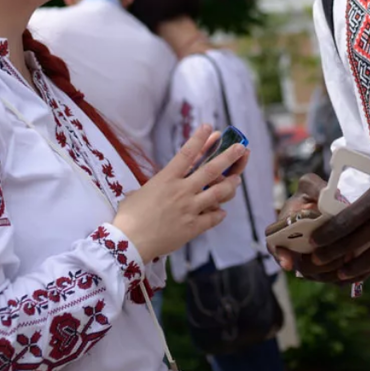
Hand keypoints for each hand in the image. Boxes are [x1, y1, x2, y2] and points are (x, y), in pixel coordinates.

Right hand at [112, 124, 248, 261]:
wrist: (129, 243)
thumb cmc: (128, 217)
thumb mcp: (139, 193)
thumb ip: (155, 186)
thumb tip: (159, 185)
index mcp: (166, 179)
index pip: (186, 154)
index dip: (200, 139)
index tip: (210, 128)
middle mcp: (181, 190)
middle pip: (211, 169)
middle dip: (228, 156)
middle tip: (241, 147)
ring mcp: (190, 208)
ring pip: (219, 192)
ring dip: (231, 185)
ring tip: (237, 180)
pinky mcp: (193, 227)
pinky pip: (214, 218)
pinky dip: (219, 214)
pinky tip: (221, 212)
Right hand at [265, 173, 343, 280]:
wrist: (331, 203)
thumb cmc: (314, 193)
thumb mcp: (311, 184)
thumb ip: (314, 188)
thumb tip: (324, 195)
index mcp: (284, 228)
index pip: (273, 244)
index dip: (279, 255)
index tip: (288, 263)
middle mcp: (295, 249)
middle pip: (300, 267)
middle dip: (316, 265)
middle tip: (334, 256)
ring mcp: (311, 261)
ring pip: (318, 276)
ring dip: (332, 271)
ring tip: (348, 257)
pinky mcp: (329, 269)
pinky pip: (335, 280)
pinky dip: (346, 275)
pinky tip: (357, 264)